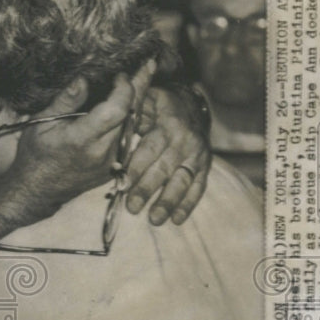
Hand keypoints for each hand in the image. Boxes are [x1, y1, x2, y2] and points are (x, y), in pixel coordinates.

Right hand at [8, 60, 154, 216]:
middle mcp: (103, 152)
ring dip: (137, 100)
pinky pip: (128, 135)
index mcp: (83, 139)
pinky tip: (131, 99)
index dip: (124, 89)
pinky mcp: (115, 166)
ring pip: (133, 124)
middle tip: (149, 62)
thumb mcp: (41, 124)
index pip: (116, 110)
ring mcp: (112, 161)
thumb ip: (66, 101)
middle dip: (140, 86)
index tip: (121, 73)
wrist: (38, 191)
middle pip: (131, 114)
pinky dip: (130, 116)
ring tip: (144, 73)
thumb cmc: (35, 155)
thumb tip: (84, 78)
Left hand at [125, 85, 211, 224]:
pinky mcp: (204, 166)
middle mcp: (185, 140)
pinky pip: (198, 187)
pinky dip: (188, 204)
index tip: (123, 182)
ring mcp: (197, 154)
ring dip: (168, 201)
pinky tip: (176, 220)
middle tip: (132, 207)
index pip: (150, 148)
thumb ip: (130, 105)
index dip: (137, 166)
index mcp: (168, 124)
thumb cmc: (156, 106)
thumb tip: (115, 100)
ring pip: (182, 180)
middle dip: (148, 189)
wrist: (189, 105)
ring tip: (154, 219)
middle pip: (165, 168)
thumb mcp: (145, 100)